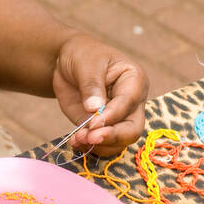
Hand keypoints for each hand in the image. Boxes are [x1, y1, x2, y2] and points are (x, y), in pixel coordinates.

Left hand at [51, 32, 147, 157]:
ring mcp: (118, 118)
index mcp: (135, 81)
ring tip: (77, 139)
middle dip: (112, 137)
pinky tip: (75, 142)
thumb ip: (91, 84)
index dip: (112, 115)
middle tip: (90, 139)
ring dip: (99, 146)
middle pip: (132, 129)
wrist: (68, 63)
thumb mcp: (86, 63)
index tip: (92, 122)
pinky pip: (103, 145)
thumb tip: (94, 109)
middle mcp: (132, 103)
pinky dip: (90, 148)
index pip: (129, 103)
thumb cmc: (83, 55)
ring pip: (119, 142)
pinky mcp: (103, 128)